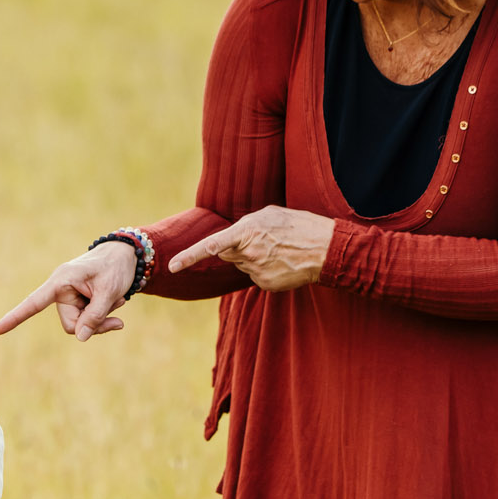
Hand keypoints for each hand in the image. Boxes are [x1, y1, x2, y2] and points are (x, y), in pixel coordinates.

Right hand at [0, 240, 136, 342]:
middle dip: (94, 325)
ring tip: (118, 302)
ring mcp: (69, 296)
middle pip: (70, 324)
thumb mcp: (109, 292)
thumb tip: (80, 338)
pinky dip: (103, 316)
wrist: (126, 256)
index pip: (34, 303)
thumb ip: (95, 316)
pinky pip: (86, 320)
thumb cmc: (115, 268)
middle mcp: (61, 289)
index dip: (14, 318)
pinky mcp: (78, 301)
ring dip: (101, 319)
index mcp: (61, 281)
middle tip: (117, 319)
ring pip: (79, 325)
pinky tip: (117, 303)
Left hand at [166, 206, 332, 291]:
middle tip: (262, 240)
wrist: (325, 249)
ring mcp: (256, 271)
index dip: (189, 257)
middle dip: (236, 248)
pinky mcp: (266, 284)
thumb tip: (232, 239)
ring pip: (242, 265)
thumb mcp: (269, 214)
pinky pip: (255, 276)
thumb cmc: (298, 225)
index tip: (172, 267)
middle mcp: (248, 254)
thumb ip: (245, 225)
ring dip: (252, 258)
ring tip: (277, 249)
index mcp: (246, 232)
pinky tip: (282, 262)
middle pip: (227, 255)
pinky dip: (265, 270)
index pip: (211, 246)